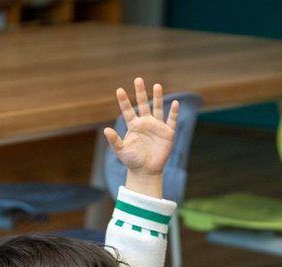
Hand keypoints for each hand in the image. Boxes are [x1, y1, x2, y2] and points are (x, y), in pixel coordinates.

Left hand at [104, 77, 178, 197]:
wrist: (146, 171)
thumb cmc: (132, 161)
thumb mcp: (121, 151)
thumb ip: (114, 141)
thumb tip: (106, 130)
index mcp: (133, 125)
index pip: (128, 110)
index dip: (124, 101)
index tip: (119, 90)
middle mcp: (145, 123)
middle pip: (143, 104)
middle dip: (140, 92)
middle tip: (138, 79)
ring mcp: (157, 126)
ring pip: (158, 108)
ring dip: (158, 97)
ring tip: (157, 85)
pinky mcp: (167, 133)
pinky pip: (171, 120)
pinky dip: (174, 112)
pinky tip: (175, 103)